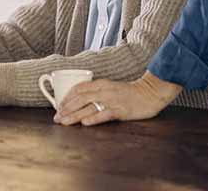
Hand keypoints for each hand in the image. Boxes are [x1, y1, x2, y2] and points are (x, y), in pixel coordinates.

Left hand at [53, 72, 182, 125]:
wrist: (150, 93)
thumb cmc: (130, 92)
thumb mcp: (111, 88)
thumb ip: (98, 92)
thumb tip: (81, 101)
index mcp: (102, 84)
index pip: (79, 88)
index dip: (67, 97)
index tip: (59, 106)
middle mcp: (105, 91)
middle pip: (80, 98)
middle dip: (66, 108)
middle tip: (57, 117)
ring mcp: (112, 101)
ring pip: (89, 107)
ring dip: (74, 115)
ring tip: (64, 121)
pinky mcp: (120, 110)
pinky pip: (105, 114)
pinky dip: (94, 118)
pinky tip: (85, 123)